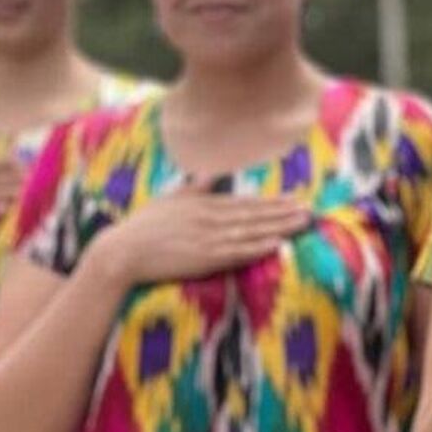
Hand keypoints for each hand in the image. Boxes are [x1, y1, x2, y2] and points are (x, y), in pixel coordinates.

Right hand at [89, 187, 313, 287]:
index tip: (295, 199)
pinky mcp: (203, 258)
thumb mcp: (169, 200)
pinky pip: (237, 252)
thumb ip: (193, 187)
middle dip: (284, 212)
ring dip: (280, 227)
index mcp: (203, 203)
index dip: (272, 201)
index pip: (245, 202)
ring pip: (252, 231)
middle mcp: (210, 217)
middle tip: (311, 209)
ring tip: (303, 224)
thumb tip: (209, 173)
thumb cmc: (142, 228)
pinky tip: (277, 244)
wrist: (120, 253)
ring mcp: (208, 237)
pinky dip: (258, 247)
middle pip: (255, 214)